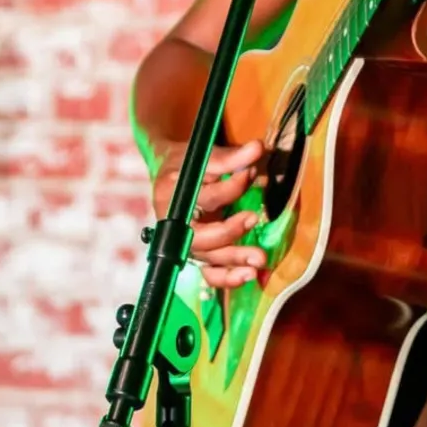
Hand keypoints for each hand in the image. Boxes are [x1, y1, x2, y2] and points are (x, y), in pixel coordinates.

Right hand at [150, 139, 267, 289]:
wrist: (167, 175)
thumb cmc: (185, 164)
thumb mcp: (202, 154)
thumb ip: (230, 157)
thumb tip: (258, 148)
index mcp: (173, 198)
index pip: (204, 197)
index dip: (230, 187)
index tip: (251, 173)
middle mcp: (175, 226)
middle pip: (200, 238)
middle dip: (228, 231)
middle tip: (253, 218)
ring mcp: (184, 244)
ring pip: (207, 259)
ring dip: (233, 261)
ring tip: (259, 259)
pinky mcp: (196, 256)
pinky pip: (209, 274)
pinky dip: (227, 278)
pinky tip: (247, 276)